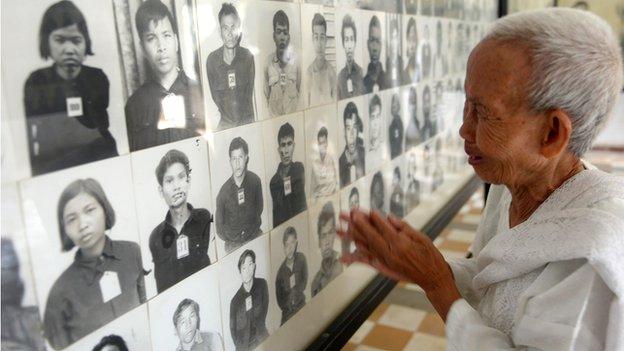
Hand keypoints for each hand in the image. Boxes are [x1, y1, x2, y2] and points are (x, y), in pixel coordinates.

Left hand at [338, 209, 460, 319]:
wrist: (432, 278)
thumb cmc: (429, 256)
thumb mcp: (421, 238)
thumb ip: (404, 227)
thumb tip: (389, 218)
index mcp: (401, 244)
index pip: (383, 228)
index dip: (374, 219)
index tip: (366, 210)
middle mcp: (390, 253)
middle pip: (369, 236)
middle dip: (356, 224)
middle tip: (345, 214)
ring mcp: (385, 261)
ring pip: (365, 247)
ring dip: (351, 237)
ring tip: (338, 229)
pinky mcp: (384, 267)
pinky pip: (367, 262)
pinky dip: (355, 258)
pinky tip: (343, 256)